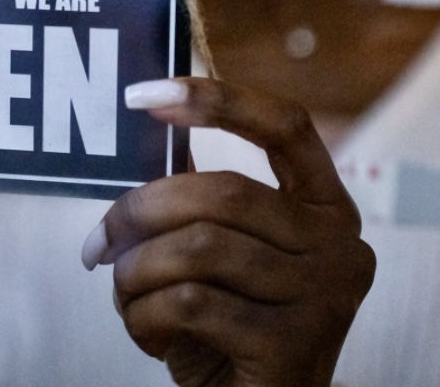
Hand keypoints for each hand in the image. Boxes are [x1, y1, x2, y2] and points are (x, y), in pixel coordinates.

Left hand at [83, 78, 373, 386]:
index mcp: (328, 207)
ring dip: (136, 272)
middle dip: (140, 210)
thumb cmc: (230, 330)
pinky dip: (145, 316)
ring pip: (198, 248)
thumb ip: (204, 200)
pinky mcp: (294, 345)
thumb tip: (145, 129)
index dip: (218, 99)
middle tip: (98, 242)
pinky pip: (190, 303)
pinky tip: (148, 333)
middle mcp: (341, 244)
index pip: (286, 126)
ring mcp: (325, 296)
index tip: (145, 94)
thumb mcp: (223, 256)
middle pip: (222, 190)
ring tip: (125, 293)